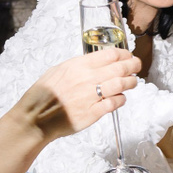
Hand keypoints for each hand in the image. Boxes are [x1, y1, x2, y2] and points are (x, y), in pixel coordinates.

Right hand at [17, 50, 140, 141]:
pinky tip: (121, 98)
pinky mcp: (94, 113)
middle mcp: (87, 79)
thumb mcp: (57, 71)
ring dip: (131, 82)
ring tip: (133, 82)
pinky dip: (121, 99)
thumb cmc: (42, 95)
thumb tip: (93, 63)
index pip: (110, 55)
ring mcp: (91, 96)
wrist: (36, 118)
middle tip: (137, 66)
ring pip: (121, 85)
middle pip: (120, 68)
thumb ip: (77, 66)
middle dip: (133, 65)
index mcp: (78, 66)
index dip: (123, 54)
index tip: (127, 55)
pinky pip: (115, 103)